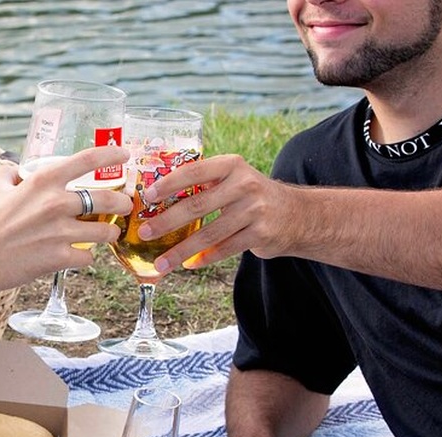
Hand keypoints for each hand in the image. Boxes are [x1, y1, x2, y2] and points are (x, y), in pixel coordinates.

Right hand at [0, 146, 132, 289]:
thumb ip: (8, 177)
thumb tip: (12, 170)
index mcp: (43, 182)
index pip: (87, 159)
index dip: (111, 154)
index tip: (124, 155)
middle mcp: (56, 204)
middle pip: (109, 200)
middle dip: (122, 203)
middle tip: (124, 206)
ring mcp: (60, 232)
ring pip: (105, 232)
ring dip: (109, 233)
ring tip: (106, 234)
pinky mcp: (60, 258)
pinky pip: (88, 257)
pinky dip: (85, 257)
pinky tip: (78, 256)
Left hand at [137, 154, 293, 274]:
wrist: (297, 214)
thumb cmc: (251, 196)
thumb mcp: (233, 178)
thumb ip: (205, 183)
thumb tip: (157, 198)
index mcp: (231, 165)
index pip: (194, 171)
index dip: (168, 184)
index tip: (146, 197)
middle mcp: (244, 185)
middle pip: (197, 206)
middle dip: (166, 222)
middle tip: (144, 234)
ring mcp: (254, 210)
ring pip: (208, 234)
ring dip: (181, 251)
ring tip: (161, 263)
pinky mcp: (261, 234)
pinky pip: (224, 249)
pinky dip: (204, 259)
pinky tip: (188, 265)